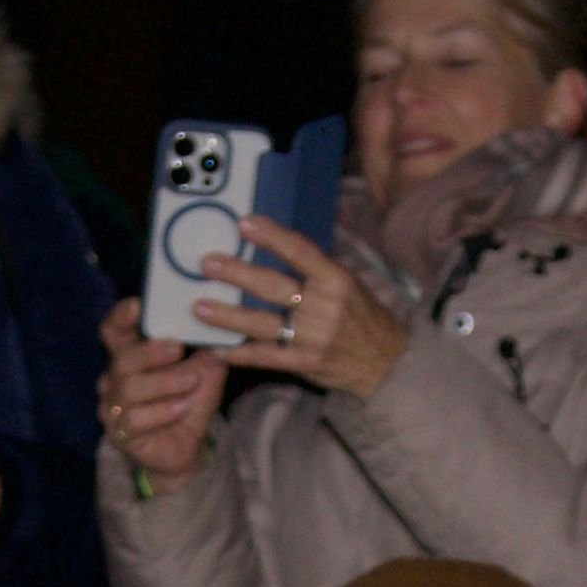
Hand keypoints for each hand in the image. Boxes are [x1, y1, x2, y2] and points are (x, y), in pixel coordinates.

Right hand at [98, 297, 228, 484]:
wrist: (189, 447)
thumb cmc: (189, 403)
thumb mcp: (205, 374)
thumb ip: (207, 352)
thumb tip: (218, 331)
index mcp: (130, 356)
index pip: (113, 331)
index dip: (120, 317)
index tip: (138, 305)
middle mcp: (115, 378)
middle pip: (122, 358)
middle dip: (151, 352)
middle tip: (178, 349)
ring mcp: (113, 407)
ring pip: (129, 388)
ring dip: (165, 383)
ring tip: (191, 383)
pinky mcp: (120, 433)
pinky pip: (134, 418)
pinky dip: (162, 412)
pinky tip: (181, 409)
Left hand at [193, 218, 409, 399]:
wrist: (385, 363)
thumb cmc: (362, 317)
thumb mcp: (349, 284)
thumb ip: (315, 269)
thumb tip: (275, 244)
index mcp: (336, 279)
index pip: (300, 251)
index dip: (271, 236)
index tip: (244, 223)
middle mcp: (324, 307)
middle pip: (274, 287)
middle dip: (237, 275)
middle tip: (207, 264)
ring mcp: (313, 337)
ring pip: (263, 324)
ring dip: (228, 316)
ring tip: (200, 308)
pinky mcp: (305, 363)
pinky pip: (266, 357)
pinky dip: (241, 354)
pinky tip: (217, 349)